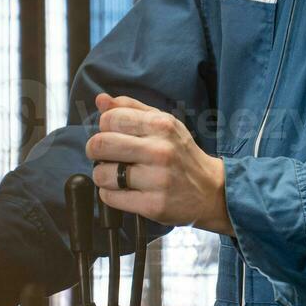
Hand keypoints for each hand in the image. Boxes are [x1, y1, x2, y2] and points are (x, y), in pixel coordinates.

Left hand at [84, 93, 233, 234]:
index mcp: (161, 125)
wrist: (211, 190)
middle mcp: (160, 150)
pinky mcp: (154, 205)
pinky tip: (123, 190)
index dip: (104, 127)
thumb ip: (131, 108)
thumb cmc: (180, 153)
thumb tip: (100, 100)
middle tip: (104, 155)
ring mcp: (158, 180)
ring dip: (102, 175)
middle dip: (94, 150)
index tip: (112, 134)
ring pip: (102, 174)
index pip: (110, 119)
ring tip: (115, 174)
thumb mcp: (163, 123)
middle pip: (101, 145)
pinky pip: (110, 198)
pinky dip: (109, 193)